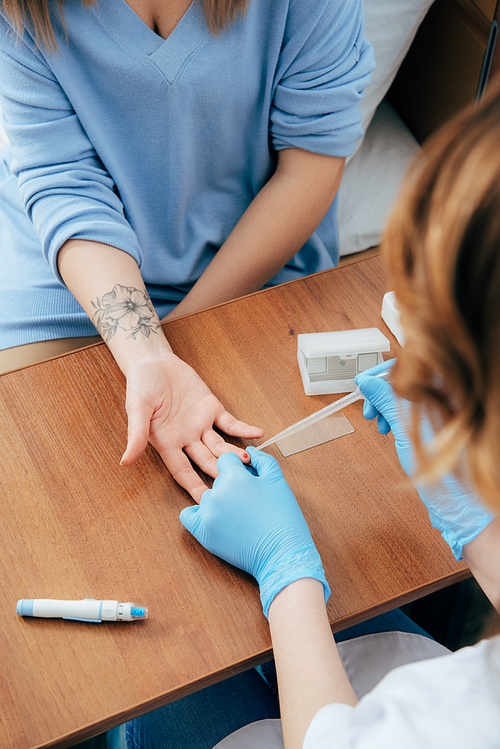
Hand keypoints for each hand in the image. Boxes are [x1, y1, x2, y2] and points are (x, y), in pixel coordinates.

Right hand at [120, 351, 262, 500]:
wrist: (153, 361)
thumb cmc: (140, 384)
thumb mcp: (136, 408)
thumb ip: (135, 434)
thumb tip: (126, 461)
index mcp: (167, 443)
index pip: (183, 472)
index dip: (195, 487)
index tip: (208, 505)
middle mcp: (186, 438)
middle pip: (207, 462)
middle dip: (222, 474)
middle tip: (238, 485)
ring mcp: (201, 424)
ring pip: (221, 446)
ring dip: (235, 454)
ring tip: (251, 462)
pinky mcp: (211, 408)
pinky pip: (230, 423)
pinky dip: (243, 429)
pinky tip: (258, 434)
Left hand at [180, 447, 329, 616]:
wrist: (281, 553)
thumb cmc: (282, 518)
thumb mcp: (278, 481)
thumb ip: (263, 460)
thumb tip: (250, 453)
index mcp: (233, 477)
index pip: (226, 460)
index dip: (238, 467)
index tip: (247, 478)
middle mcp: (216, 493)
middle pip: (218, 479)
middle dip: (231, 485)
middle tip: (248, 499)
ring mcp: (207, 513)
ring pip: (206, 497)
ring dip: (218, 500)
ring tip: (237, 513)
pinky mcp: (202, 532)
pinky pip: (188, 516)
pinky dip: (197, 514)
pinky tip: (212, 517)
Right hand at [355, 361, 493, 559]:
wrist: (460, 498)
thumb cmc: (443, 468)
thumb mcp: (406, 431)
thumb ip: (386, 401)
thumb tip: (367, 381)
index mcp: (443, 390)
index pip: (407, 364)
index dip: (380, 372)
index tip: (362, 383)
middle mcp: (444, 395)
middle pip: (403, 378)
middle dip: (380, 392)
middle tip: (368, 410)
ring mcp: (439, 408)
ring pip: (403, 394)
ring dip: (385, 406)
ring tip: (378, 423)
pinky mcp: (434, 420)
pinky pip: (408, 407)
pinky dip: (394, 415)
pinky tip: (388, 428)